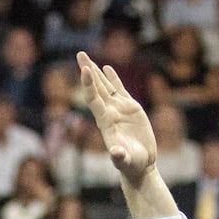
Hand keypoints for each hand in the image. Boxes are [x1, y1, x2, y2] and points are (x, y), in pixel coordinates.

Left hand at [77, 51, 156, 184]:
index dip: (88, 84)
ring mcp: (118, 109)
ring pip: (104, 86)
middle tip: (79, 53)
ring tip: (86, 57)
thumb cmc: (131, 164)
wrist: (139, 165)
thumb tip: (115, 154)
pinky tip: (106, 67)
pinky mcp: (129, 108)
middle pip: (95, 87)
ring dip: (96, 71)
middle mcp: (109, 112)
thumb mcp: (126, 160)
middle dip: (87, 70)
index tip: (85, 69)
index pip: (93, 99)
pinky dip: (113, 78)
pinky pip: (119, 89)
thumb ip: (119, 157)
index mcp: (105, 121)